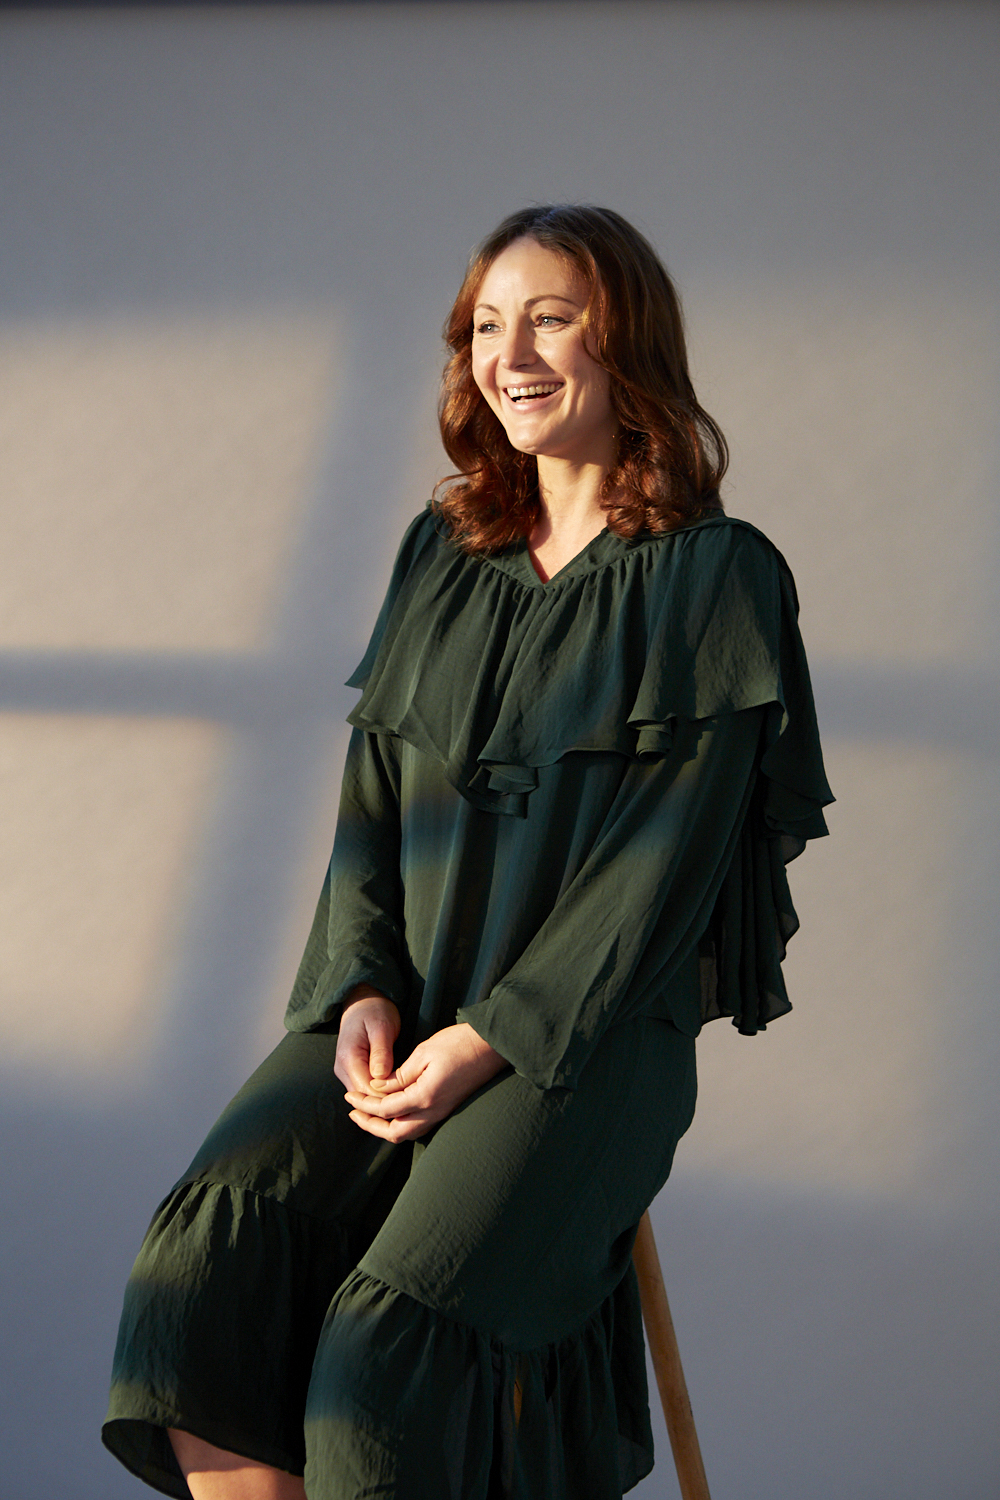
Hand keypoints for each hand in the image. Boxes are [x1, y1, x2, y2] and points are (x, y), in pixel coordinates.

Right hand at [334, 989, 400, 1093]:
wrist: (361, 1001)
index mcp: (349, 1058)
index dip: (388, 1097)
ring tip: (408, 1098)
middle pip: (364, 1098)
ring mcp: (345, 1072)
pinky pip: (365, 1090)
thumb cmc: (374, 1011)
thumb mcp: (382, 1027)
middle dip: (387, 1102)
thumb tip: (381, 1077)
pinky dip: (380, 1094)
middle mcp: (342, 1069)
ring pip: (364, 1097)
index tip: (410, 1095)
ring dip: (383, 1100)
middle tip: (413, 1100)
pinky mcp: (352, 1072)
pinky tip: (397, 1092)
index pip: (367, 1090)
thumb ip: (381, 1052)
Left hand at [344, 1023, 507, 1141]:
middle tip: (353, 1112)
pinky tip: (392, 1111)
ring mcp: (442, 1113)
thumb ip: (398, 1075)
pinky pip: (418, 1126)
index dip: (364, 1105)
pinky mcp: (447, 1109)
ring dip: (385, 1127)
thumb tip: (377, 1087)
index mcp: (425, 1096)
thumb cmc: (458, 1043)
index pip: (385, 1109)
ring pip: (407, 1133)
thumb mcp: (423, 1052)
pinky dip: (400, 1123)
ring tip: (368, 1113)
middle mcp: (433, 1111)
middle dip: (371, 1125)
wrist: (491, 1046)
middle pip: (395, 1133)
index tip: (349, 1096)